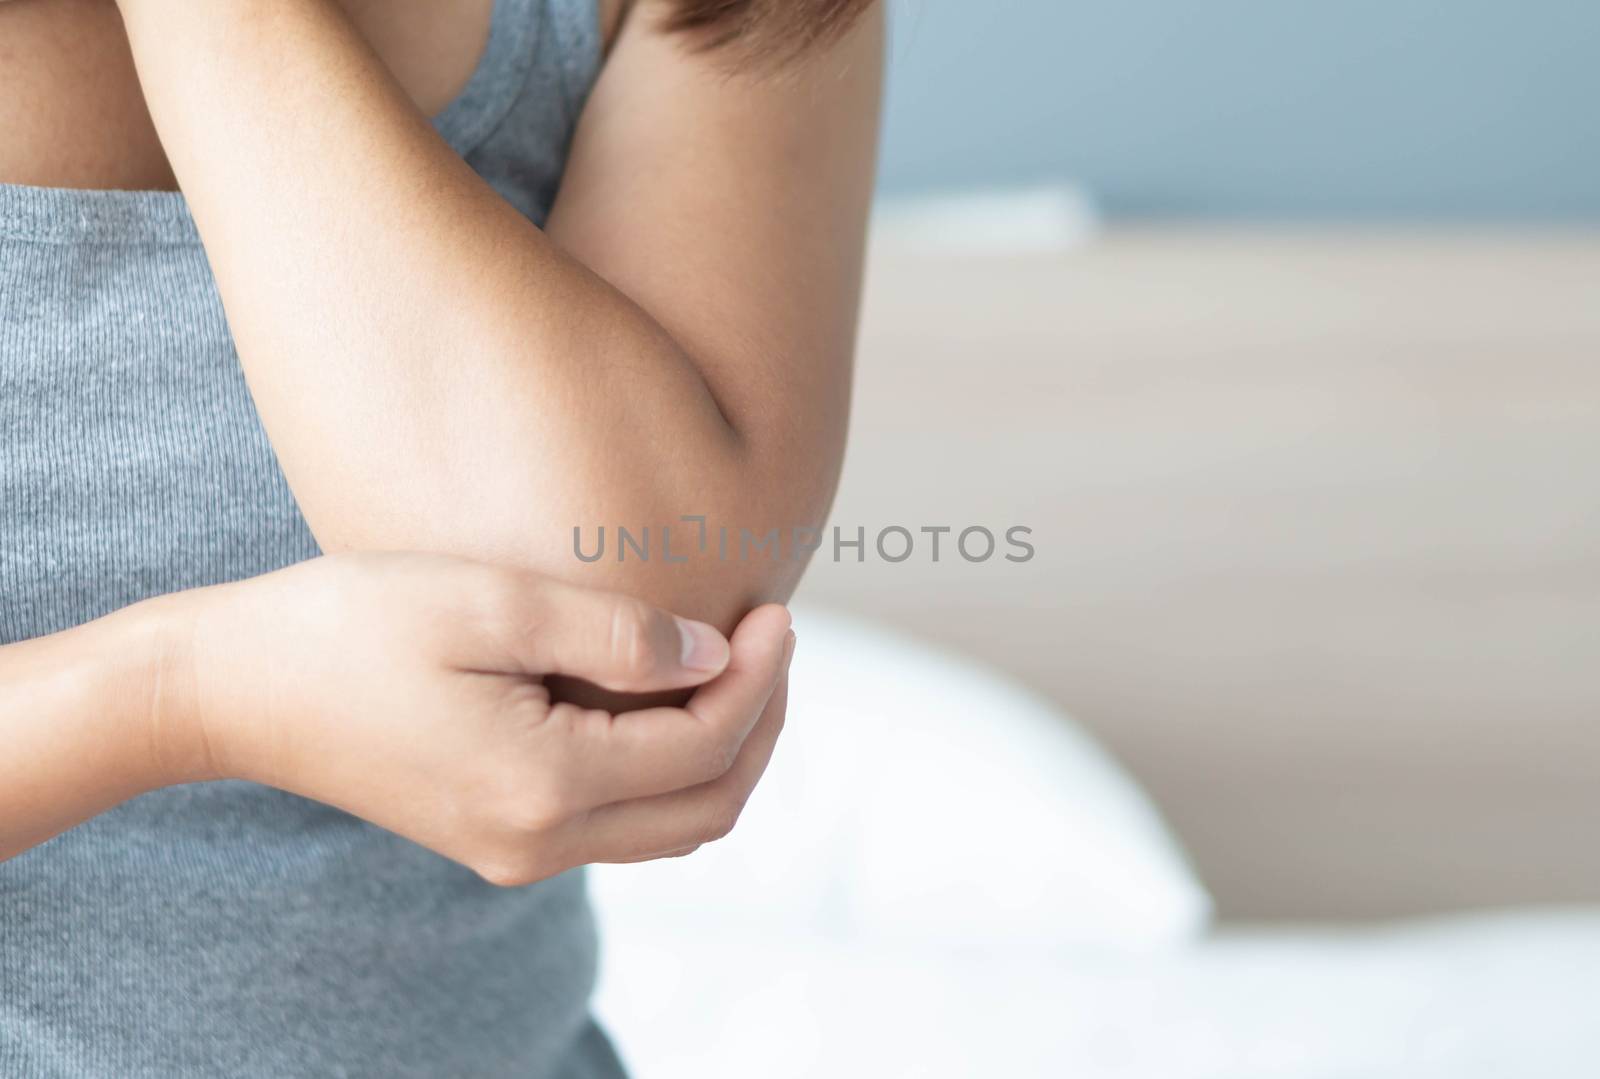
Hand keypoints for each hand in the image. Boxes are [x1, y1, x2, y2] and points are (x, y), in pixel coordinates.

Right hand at [155, 551, 793, 884]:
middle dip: (760, 723)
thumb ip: (615, 634)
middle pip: (706, 807)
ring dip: (723, 751)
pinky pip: (622, 821)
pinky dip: (671, 769)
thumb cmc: (347, 627)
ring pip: (670, 825)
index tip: (777, 609)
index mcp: (543, 786)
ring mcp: (516, 852)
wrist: (231, 691)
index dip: (758, 679)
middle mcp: (539, 842)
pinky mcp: (497, 837)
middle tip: (775, 638)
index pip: (703, 746)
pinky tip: (670, 699)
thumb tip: (711, 656)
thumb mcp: (489, 603)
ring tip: (738, 664)